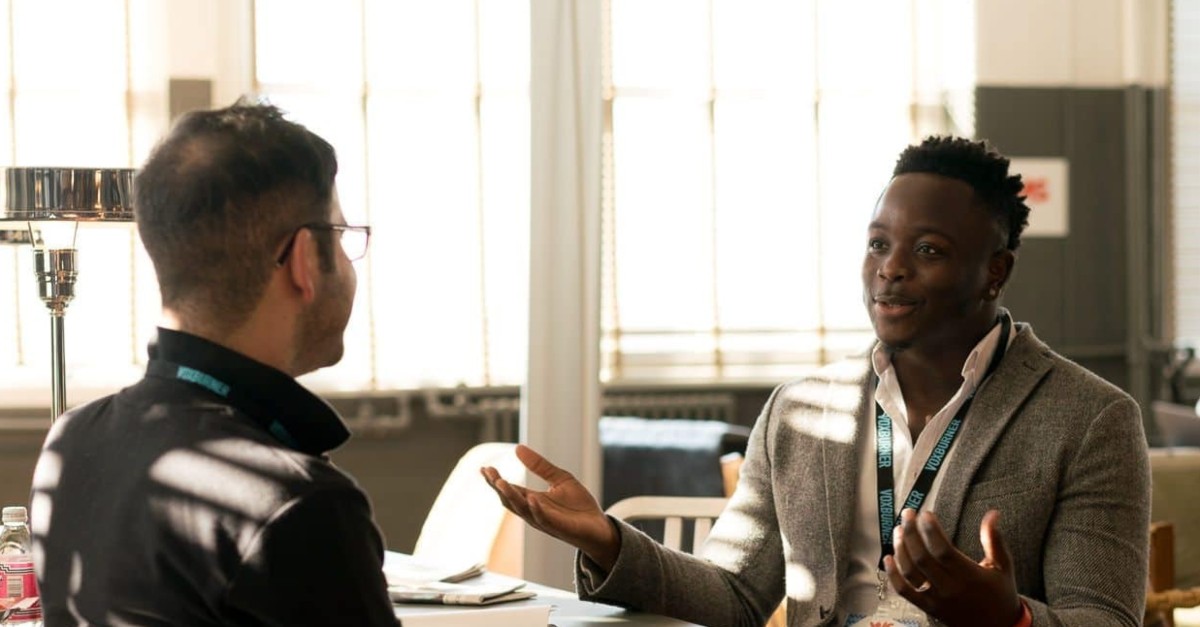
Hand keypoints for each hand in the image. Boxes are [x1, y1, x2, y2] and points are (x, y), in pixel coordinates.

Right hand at [480, 444, 619, 570]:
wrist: (599, 527)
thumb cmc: (579, 506)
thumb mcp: (560, 478)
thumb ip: (540, 466)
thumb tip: (517, 448)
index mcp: (532, 500)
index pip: (509, 489)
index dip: (495, 479)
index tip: (484, 467)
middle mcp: (533, 511)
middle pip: (509, 499)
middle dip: (497, 486)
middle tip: (488, 472)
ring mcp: (543, 520)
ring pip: (522, 509)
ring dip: (510, 496)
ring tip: (500, 481)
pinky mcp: (557, 526)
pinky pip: (543, 518)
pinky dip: (536, 509)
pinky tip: (531, 498)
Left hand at [884, 509, 1022, 626]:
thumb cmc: (1001, 594)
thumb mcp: (1003, 567)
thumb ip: (995, 540)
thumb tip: (992, 514)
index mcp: (969, 576)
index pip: (943, 550)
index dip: (931, 530)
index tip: (925, 513)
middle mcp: (950, 588)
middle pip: (922, 558)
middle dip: (911, 533)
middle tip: (907, 514)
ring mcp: (937, 599)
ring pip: (911, 572)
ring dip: (901, 549)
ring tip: (899, 530)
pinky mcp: (928, 607)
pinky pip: (905, 591)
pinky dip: (893, 575)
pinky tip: (888, 558)